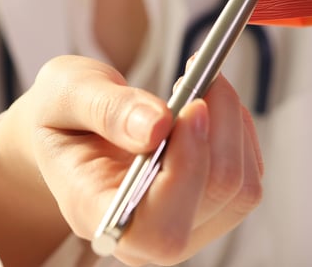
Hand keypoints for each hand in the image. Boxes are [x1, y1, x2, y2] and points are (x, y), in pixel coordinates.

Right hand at [0, 55, 263, 266]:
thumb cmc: (62, 114)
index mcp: (95, 214)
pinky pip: (248, 178)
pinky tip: (210, 105)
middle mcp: (142, 236)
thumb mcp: (65, 93)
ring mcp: (180, 227)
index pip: (157, 227)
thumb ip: (106, 108)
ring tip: (202, 85)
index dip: (186, 171)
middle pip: (212, 201)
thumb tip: (159, 125)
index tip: (192, 106)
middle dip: (219, 130)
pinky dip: (239, 132)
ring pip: (239, 190)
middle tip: (201, 74)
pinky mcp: (208, 210)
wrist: (70, 131)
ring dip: (233, 126)